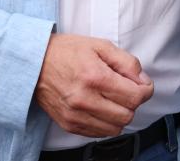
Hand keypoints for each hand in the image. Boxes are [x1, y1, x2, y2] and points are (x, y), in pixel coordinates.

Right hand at [34, 33, 154, 137]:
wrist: (34, 63)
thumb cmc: (67, 51)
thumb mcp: (101, 46)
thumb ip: (126, 62)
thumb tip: (143, 81)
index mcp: (95, 77)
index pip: (135, 97)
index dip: (145, 90)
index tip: (143, 85)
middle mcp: (85, 100)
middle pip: (127, 115)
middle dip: (132, 102)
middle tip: (126, 90)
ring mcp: (75, 115)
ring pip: (115, 128)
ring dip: (120, 115)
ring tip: (113, 99)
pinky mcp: (68, 124)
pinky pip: (99, 133)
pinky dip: (106, 123)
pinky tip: (101, 107)